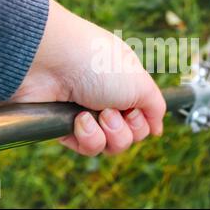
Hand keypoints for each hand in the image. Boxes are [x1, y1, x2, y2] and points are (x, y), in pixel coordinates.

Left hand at [10, 0, 165, 155]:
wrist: (52, 61)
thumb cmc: (98, 64)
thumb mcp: (140, 83)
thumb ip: (155, 107)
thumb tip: (158, 129)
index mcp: (126, 85)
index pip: (143, 118)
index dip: (142, 121)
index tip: (134, 109)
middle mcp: (107, 100)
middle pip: (130, 135)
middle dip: (125, 129)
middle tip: (111, 110)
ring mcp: (86, 114)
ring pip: (110, 146)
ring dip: (109, 134)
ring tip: (97, 114)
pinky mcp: (65, 127)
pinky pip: (87, 148)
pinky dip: (87, 137)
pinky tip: (79, 119)